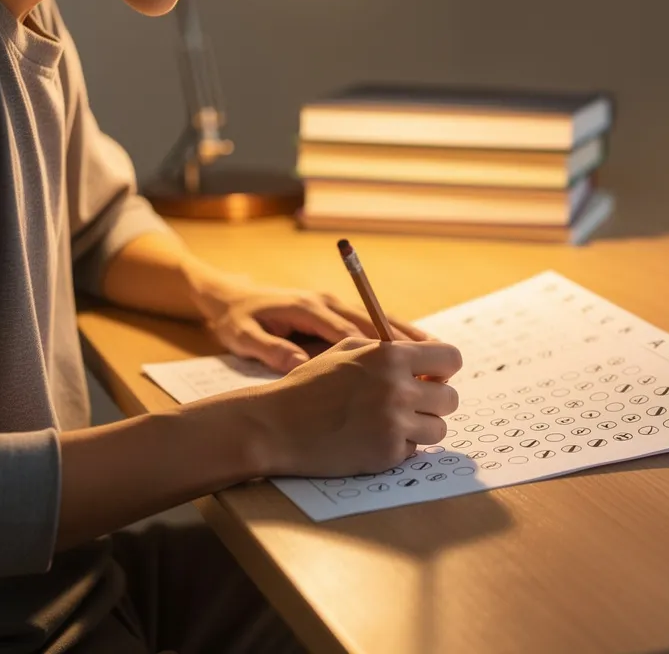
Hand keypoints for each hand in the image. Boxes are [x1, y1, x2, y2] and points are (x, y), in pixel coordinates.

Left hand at [195, 279, 430, 372]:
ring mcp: (335, 305)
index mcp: (308, 308)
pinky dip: (400, 342)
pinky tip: (419, 361)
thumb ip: (272, 350)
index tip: (408, 372)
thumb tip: (300, 366)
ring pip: (384, 323)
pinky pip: (375, 326)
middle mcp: (328, 302)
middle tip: (439, 374)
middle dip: (411, 349)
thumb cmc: (235, 318)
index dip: (384, 351)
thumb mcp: (244, 336)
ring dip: (413, 343)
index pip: (353, 331)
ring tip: (442, 367)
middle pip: (379, 324)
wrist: (226, 295)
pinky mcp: (336, 313)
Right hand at [210, 338, 462, 476]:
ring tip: (390, 424)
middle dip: (433, 402)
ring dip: (421, 428)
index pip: (451, 358)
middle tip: (408, 405)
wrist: (275, 426)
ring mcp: (394, 423)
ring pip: (439, 428)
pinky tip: (371, 440)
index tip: (431, 377)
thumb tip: (424, 359)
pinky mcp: (387, 453)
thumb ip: (387, 350)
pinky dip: (398, 448)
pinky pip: (414, 451)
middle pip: (451, 398)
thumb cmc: (308, 386)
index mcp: (390, 356)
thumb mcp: (345, 351)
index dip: (444, 369)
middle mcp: (398, 388)